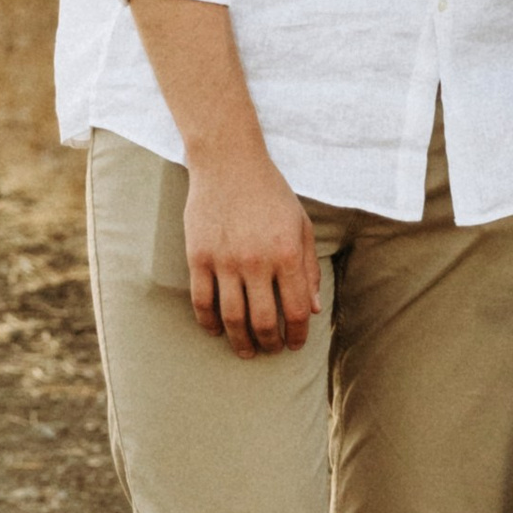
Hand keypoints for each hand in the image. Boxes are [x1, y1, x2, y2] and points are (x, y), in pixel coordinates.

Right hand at [182, 151, 319, 358]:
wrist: (229, 162)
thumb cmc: (270, 193)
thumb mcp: (301, 225)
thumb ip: (309, 268)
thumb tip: (314, 309)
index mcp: (287, 254)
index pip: (297, 310)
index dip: (298, 335)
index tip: (296, 344)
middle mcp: (257, 261)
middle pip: (264, 321)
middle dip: (270, 344)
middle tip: (271, 350)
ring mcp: (225, 260)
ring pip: (232, 318)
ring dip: (241, 342)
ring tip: (246, 350)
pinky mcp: (199, 256)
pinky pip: (202, 301)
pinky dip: (209, 323)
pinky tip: (216, 331)